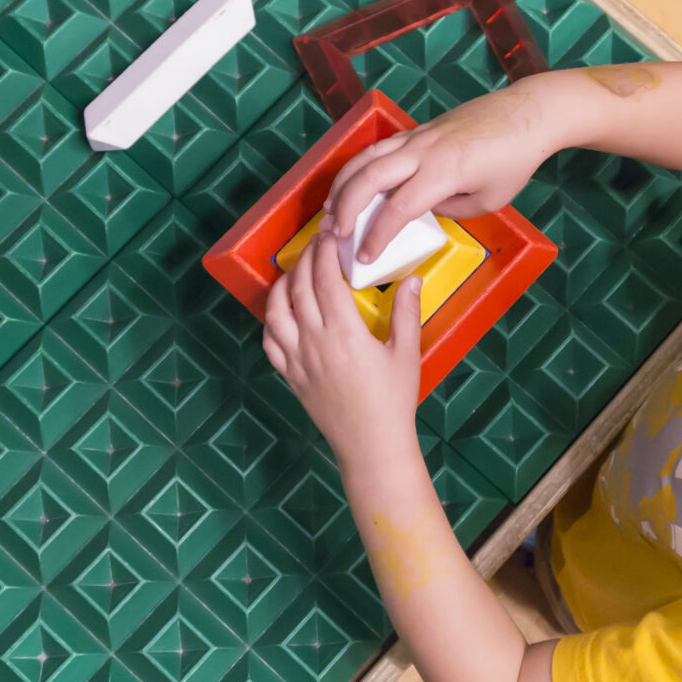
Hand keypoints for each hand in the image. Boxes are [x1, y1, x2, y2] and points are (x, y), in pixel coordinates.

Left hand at [263, 229, 423, 466]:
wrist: (371, 445)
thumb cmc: (393, 401)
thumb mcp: (406, 354)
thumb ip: (406, 313)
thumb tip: (411, 278)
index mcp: (345, 333)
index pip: (326, 280)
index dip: (325, 253)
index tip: (329, 236)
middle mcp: (314, 342)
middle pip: (300, 288)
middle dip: (306, 260)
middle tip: (316, 244)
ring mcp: (297, 360)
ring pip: (276, 311)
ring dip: (283, 285)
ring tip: (297, 272)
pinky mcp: (290, 376)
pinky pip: (270, 341)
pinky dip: (271, 319)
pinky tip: (282, 310)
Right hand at [325, 84, 550, 265]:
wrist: (527, 114)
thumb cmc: (514, 160)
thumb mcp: (488, 200)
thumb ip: (450, 209)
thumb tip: (424, 210)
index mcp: (444, 172)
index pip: (398, 209)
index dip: (377, 236)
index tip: (366, 257)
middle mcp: (423, 150)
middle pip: (369, 177)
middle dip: (346, 208)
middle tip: (334, 234)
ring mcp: (418, 135)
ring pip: (366, 156)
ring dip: (343, 184)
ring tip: (330, 210)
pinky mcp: (418, 129)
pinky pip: (379, 148)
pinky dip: (359, 167)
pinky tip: (352, 184)